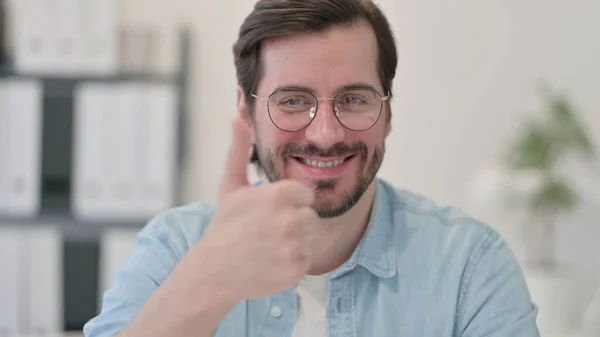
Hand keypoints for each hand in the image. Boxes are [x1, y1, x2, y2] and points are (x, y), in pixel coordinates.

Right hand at [198, 117, 317, 300]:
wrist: (213, 271)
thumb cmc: (224, 227)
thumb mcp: (231, 186)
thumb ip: (240, 150)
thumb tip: (237, 118)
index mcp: (279, 194)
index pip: (305, 194)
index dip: (288, 203)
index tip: (268, 213)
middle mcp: (290, 218)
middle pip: (310, 216)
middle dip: (293, 223)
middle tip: (267, 232)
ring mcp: (294, 245)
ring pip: (311, 238)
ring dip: (295, 242)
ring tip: (269, 246)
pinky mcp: (297, 268)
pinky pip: (307, 259)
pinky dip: (292, 263)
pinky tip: (271, 261)